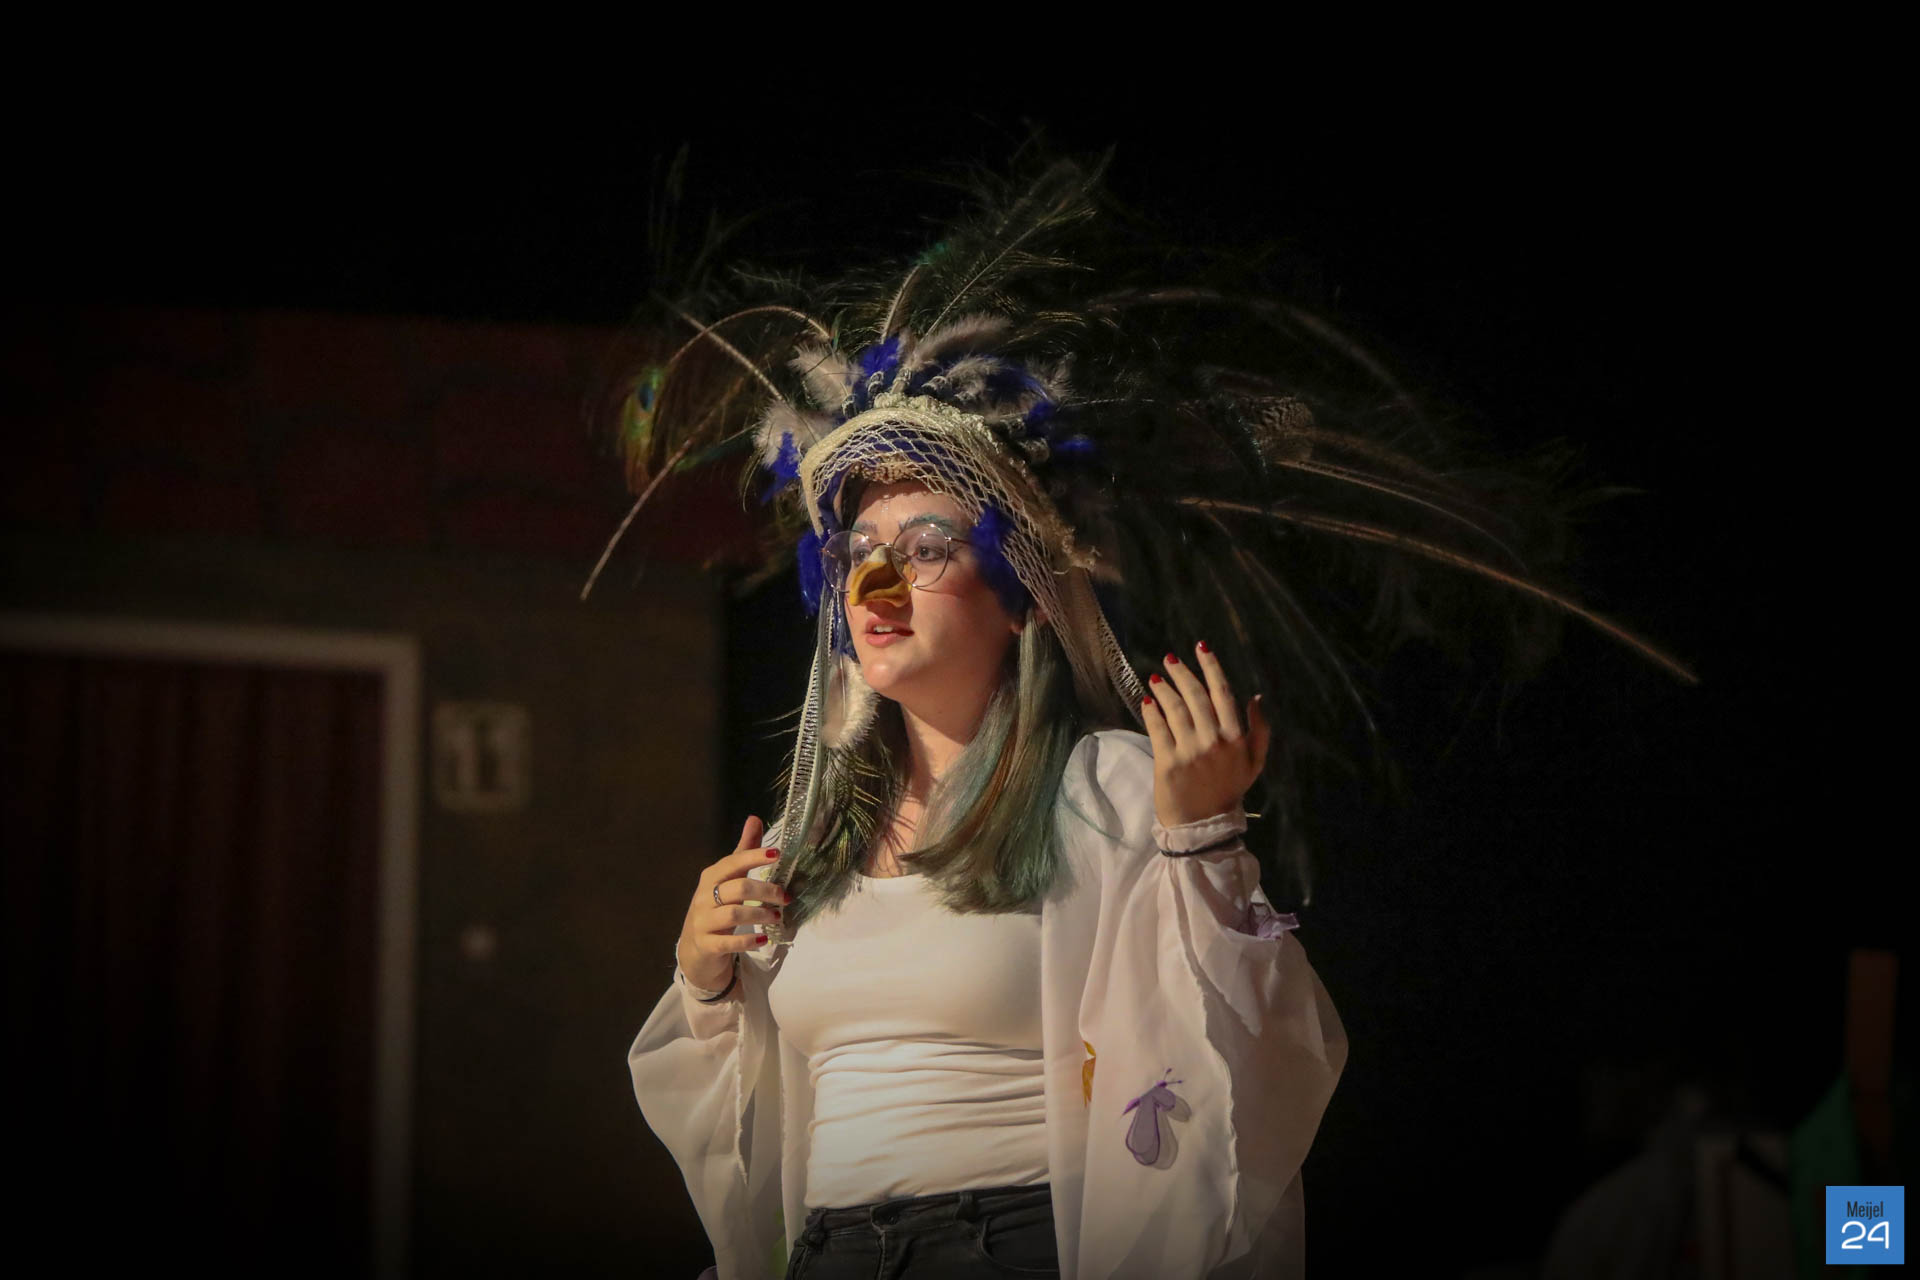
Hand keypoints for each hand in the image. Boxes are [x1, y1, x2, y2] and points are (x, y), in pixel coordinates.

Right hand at [675, 815, 787, 990]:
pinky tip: (763, 939)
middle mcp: (704, 897)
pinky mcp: (707, 945)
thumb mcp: (728, 879)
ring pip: (734, 914)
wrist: (696, 949)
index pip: (733, 862)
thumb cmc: (716, 907)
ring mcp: (703, 922)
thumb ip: (743, 852)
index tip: (778, 855)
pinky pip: (728, 942)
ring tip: (777, 917)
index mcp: (711, 877)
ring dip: (760, 914)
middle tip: (785, 897)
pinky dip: (748, 940)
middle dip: (765, 891)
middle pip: (738, 888)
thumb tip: (754, 819)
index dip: (755, 857)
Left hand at [1141, 642, 1270, 827]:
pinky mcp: (1168, 762)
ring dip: (1164, 689)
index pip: (1222, 693)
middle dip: (1182, 673)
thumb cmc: (1228, 790)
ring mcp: (1190, 751)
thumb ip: (1259, 730)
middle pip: (1195, 696)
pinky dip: (1151, 711)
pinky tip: (1147, 701)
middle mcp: (1214, 740)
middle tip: (1170, 659)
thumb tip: (1255, 697)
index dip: (1211, 667)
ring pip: (1175, 709)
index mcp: (1236, 737)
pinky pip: (1158, 729)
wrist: (1203, 825)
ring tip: (1156, 678)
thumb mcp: (1254, 763)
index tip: (1201, 647)